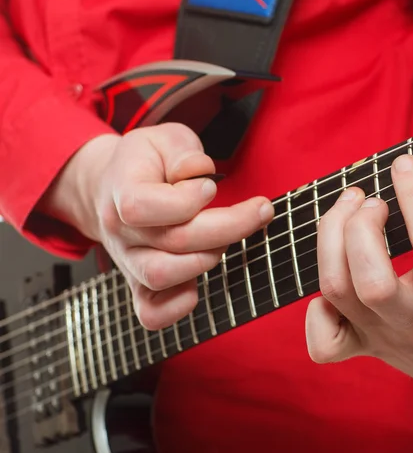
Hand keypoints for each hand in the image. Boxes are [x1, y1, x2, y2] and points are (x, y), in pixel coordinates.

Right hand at [38, 123, 273, 329]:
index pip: (142, 206)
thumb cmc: (148, 162)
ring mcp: (128, 263)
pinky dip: (180, 306)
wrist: (112, 188)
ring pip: (161, 277)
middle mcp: (120, 232)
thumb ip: (183, 150)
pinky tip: (200, 281)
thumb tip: (200, 172)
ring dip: (207, 259)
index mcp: (120, 190)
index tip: (212, 186)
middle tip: (259, 210)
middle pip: (171, 242)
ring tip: (226, 239)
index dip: (185, 200)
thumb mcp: (165, 138)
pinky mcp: (139, 286)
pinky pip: (152, 314)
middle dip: (228, 227)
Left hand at [306, 154, 412, 402]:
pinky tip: (335, 275)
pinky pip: (325, 342)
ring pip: (337, 293)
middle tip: (370, 199)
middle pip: (369, 279)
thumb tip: (408, 183)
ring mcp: (385, 337)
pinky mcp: (366, 348)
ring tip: (347, 211)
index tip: (404, 164)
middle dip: (359, 226)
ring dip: (330, 242)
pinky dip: (318, 309)